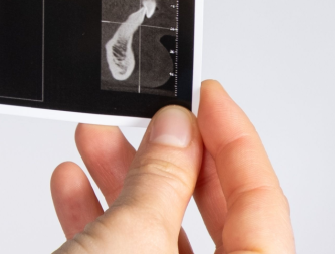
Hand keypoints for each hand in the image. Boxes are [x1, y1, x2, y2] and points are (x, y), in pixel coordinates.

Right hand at [49, 80, 293, 252]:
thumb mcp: (133, 241)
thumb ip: (160, 180)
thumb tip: (176, 131)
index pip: (261, 199)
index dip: (234, 139)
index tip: (209, 96)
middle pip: (216, 216)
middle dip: (171, 158)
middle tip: (152, 117)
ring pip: (164, 233)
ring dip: (124, 182)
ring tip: (95, 140)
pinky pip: (128, 253)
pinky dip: (100, 219)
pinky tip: (73, 185)